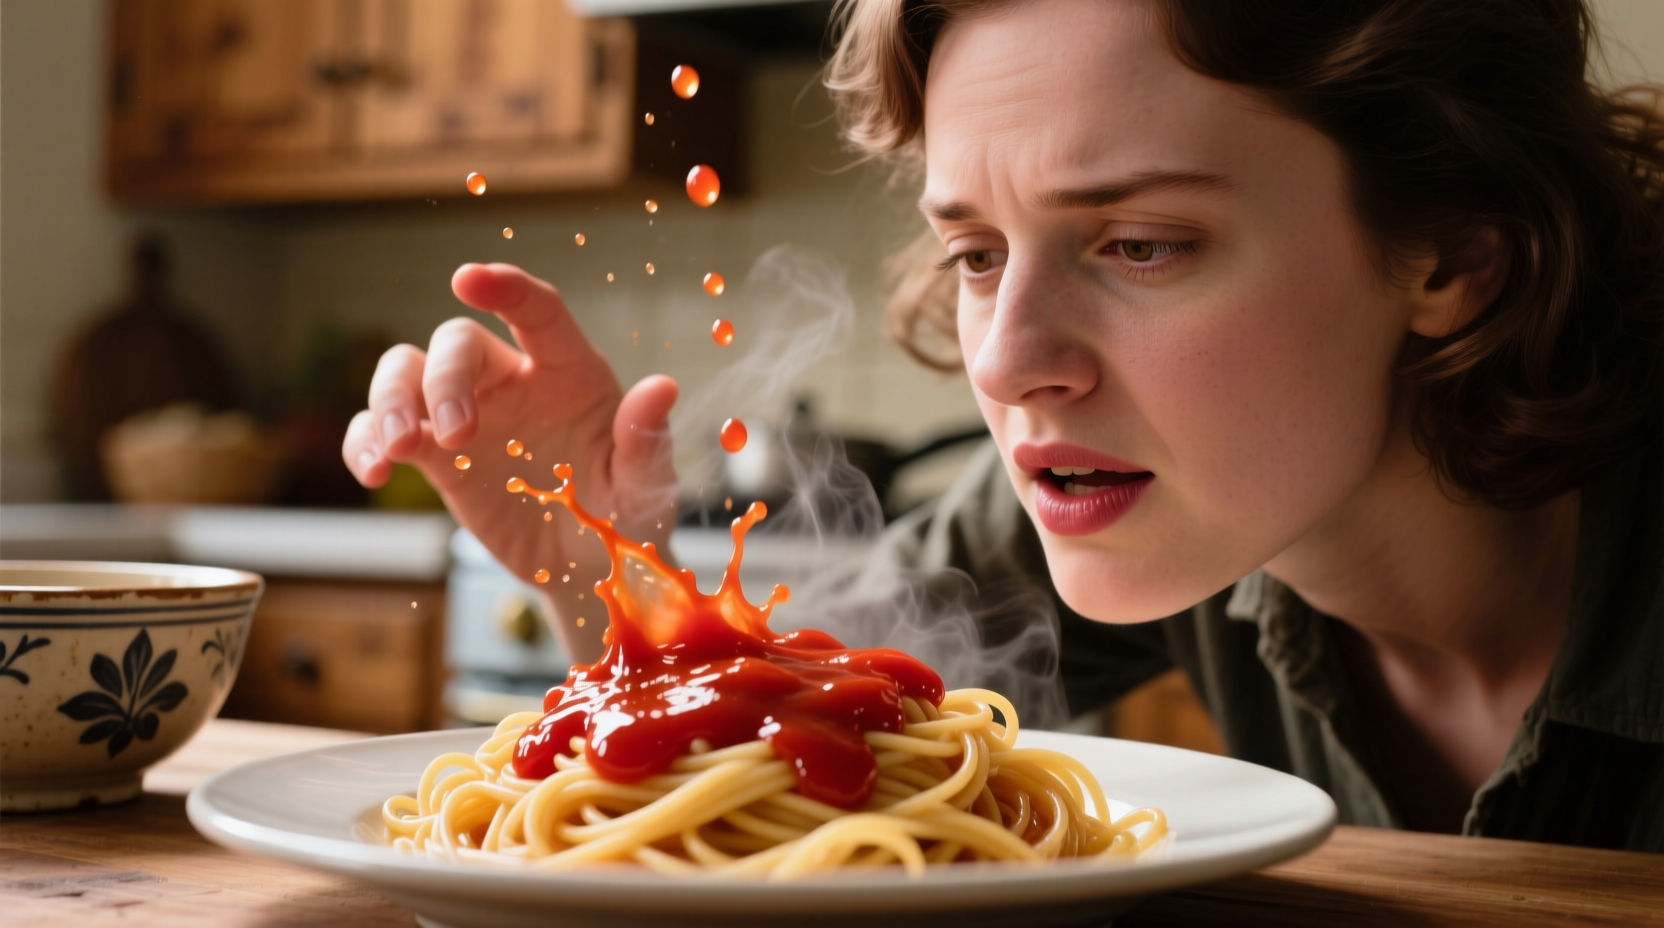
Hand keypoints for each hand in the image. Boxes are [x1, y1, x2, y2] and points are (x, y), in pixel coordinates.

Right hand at [343, 264, 678, 651]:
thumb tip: (661, 389)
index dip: (505, 287)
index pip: (536, 311)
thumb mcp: (647, 485)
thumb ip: (645, 441)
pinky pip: (381, 430)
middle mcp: (513, 382)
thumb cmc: (629, 515)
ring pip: (405, 372)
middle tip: (454, 435)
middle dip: (444, 379)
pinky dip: (364, 441)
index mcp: (569, 372)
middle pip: (456, 344)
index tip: (468, 278)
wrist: (591, 571)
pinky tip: (373, 471)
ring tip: (394, 448)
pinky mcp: (435, 458)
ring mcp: (467, 416)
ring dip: (388, 399)